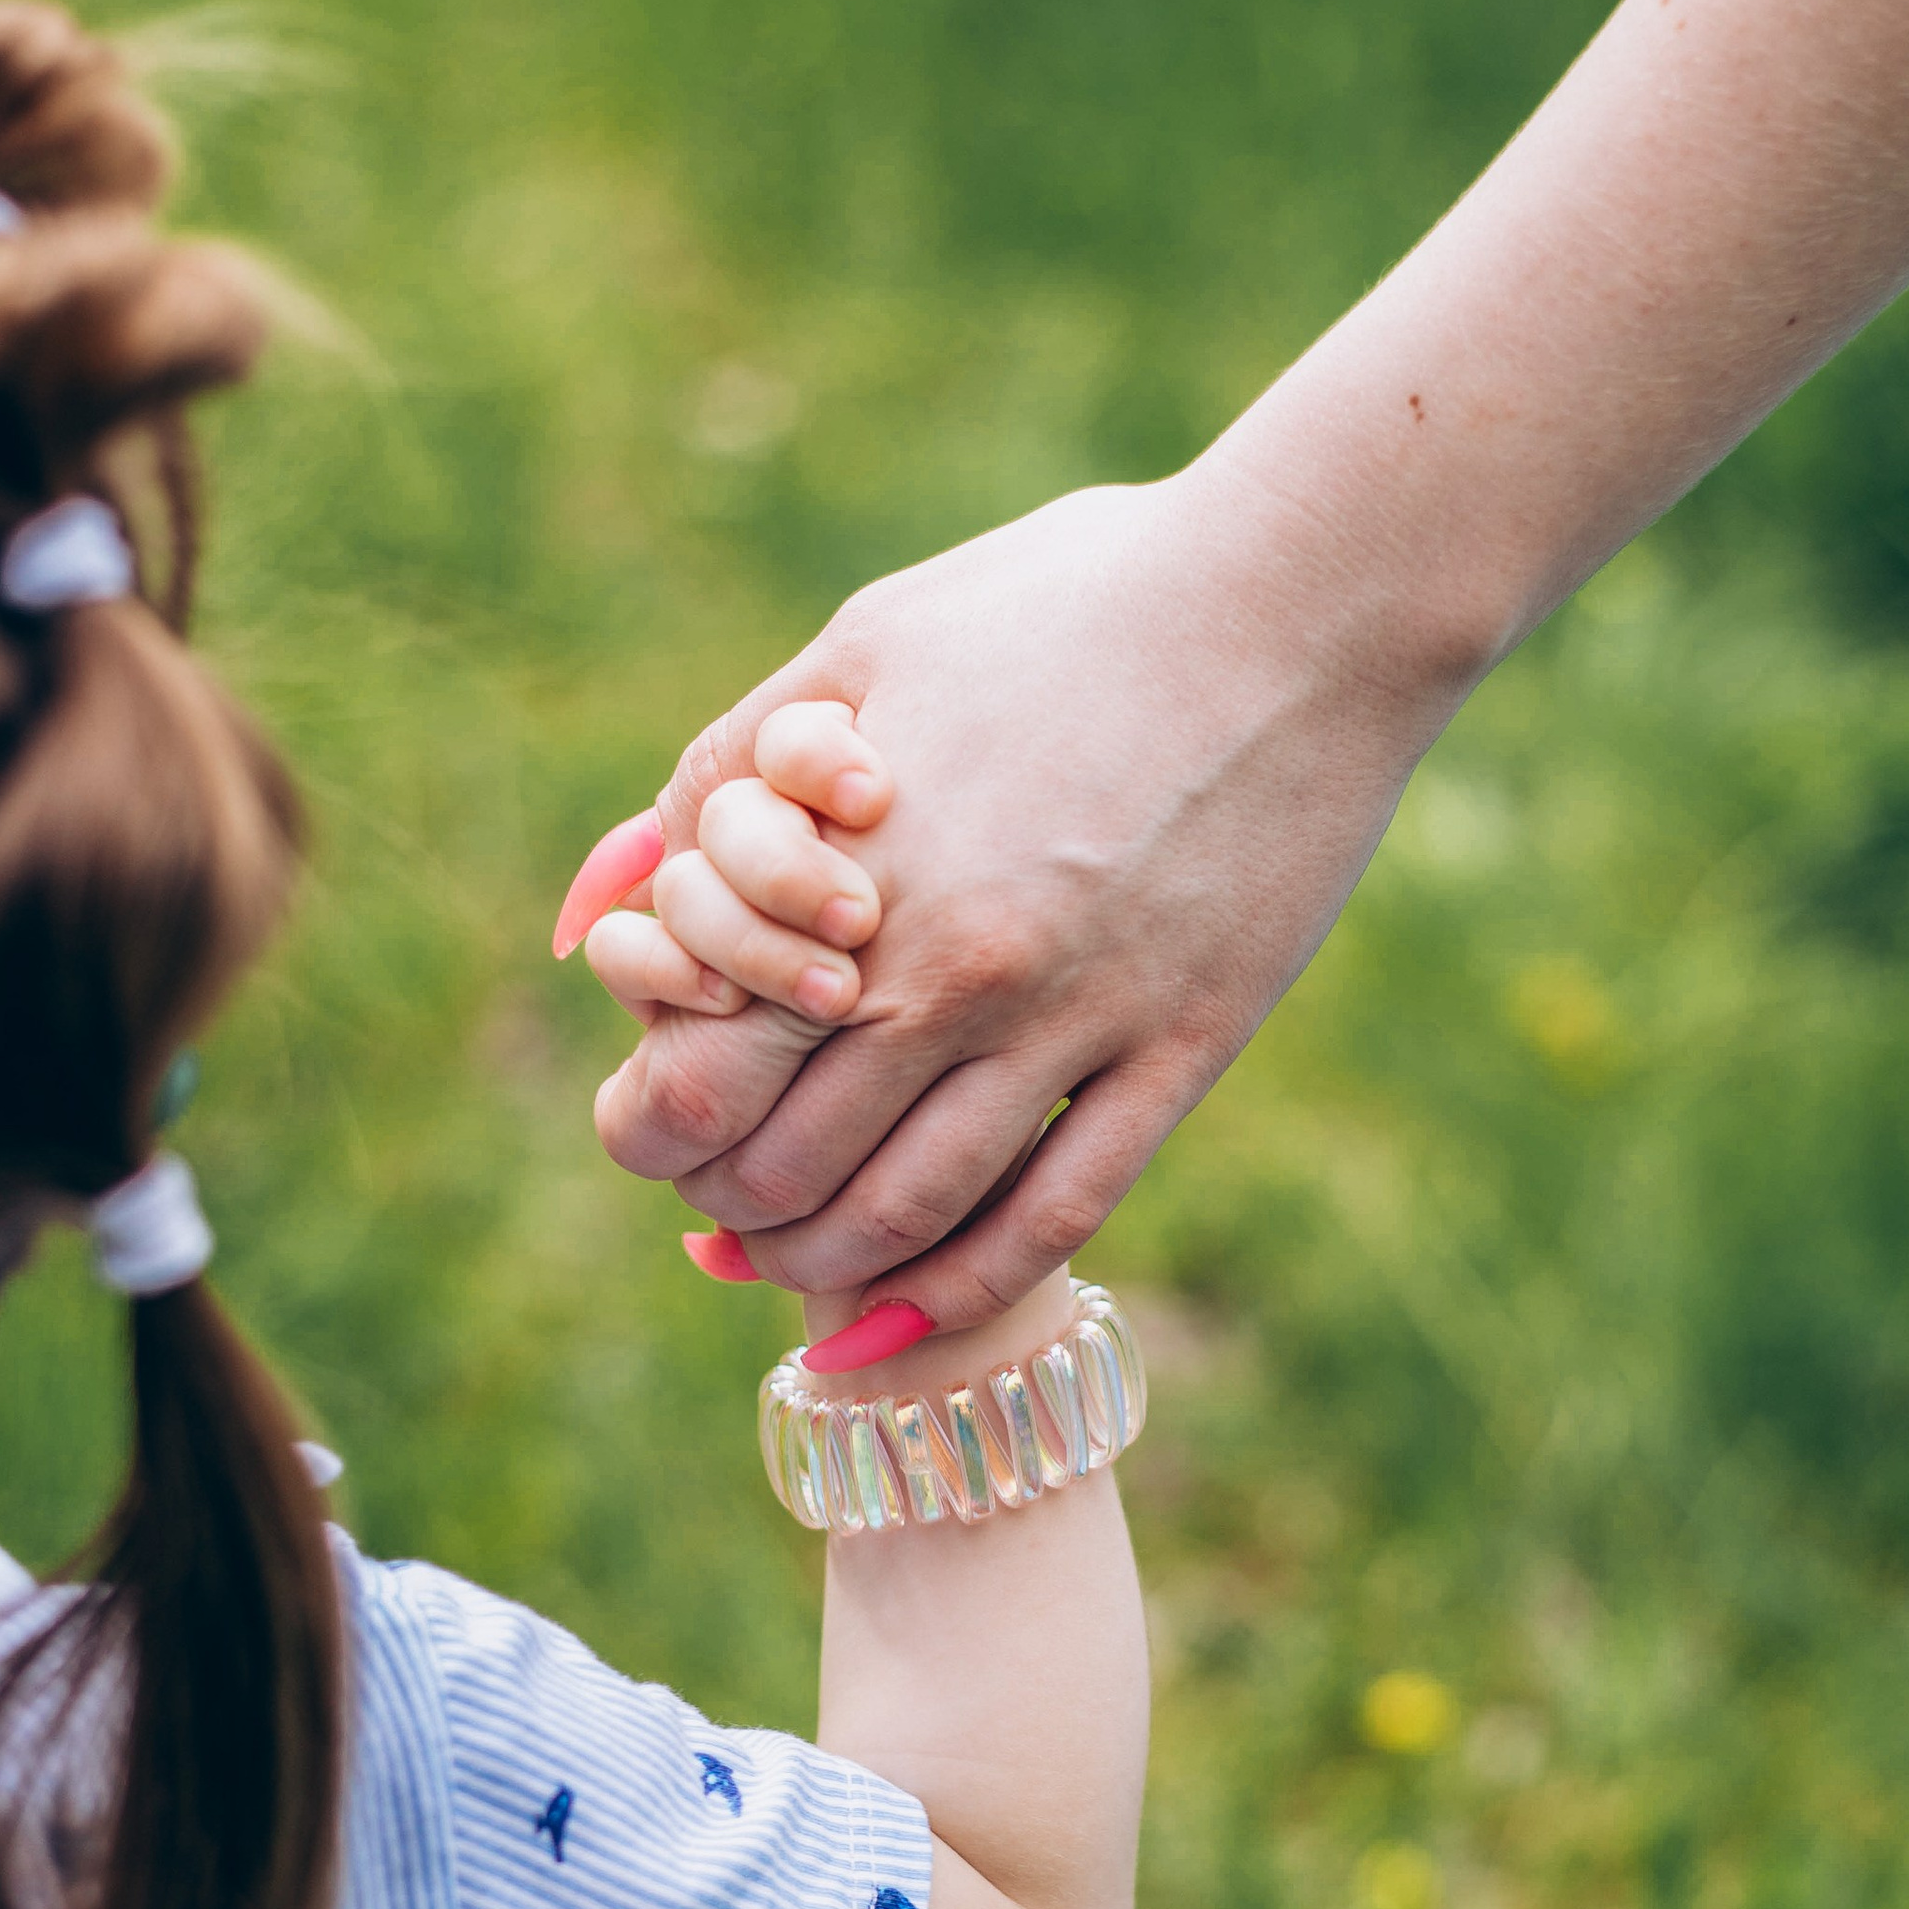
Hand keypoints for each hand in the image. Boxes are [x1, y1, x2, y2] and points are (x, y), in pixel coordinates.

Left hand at [579, 455, 1479, 1330]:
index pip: (704, 1078)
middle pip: (794, 1169)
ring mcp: (1080, 1022)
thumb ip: (728, 770)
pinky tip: (916, 1309)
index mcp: (859, 876)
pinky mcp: (1186, 1048)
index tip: (651, 1134)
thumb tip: (607, 896)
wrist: (1301, 600)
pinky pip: (1059, 1211)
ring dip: (833, 1265)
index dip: (655, 1133)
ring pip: (916, 1212)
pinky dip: (965, 1283)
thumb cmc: (1072, 598)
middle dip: (732, 1213)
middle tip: (719, 1217)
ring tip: (799, 1267)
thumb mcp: (869, 647)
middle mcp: (957, 973)